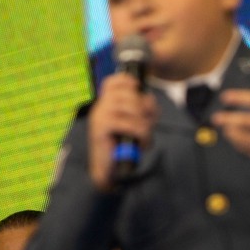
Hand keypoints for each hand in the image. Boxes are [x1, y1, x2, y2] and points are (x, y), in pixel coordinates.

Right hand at [87, 72, 157, 191]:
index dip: (128, 81)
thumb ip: (143, 109)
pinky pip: (128, 123)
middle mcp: (100, 107)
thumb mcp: (136, 123)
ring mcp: (99, 116)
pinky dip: (141, 133)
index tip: (139, 90)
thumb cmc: (123, 145)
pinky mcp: (100, 129)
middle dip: (145, 108)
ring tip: (146, 136)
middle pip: (129, 94)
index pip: (113, 82)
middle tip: (149, 124)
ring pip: (131, 108)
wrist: (109, 168)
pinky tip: (143, 142)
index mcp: (106, 103)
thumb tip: (149, 98)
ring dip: (145, 123)